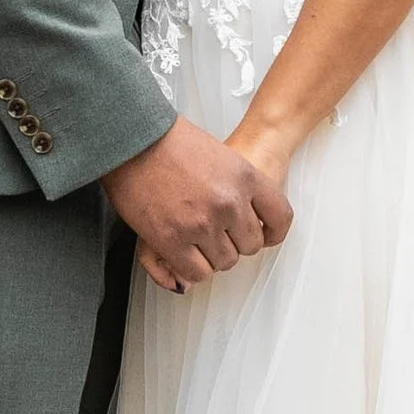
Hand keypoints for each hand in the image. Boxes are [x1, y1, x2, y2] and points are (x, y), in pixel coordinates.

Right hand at [103, 118, 291, 290]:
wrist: (132, 140)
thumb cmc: (170, 142)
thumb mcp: (221, 155)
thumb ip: (239, 186)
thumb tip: (244, 217)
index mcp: (247, 177)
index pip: (280, 217)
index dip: (272, 232)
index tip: (263, 235)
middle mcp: (229, 203)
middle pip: (250, 245)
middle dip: (235, 243)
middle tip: (216, 233)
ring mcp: (202, 224)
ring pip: (224, 262)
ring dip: (212, 256)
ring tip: (195, 239)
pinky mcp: (173, 241)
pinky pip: (196, 273)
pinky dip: (191, 270)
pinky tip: (183, 254)